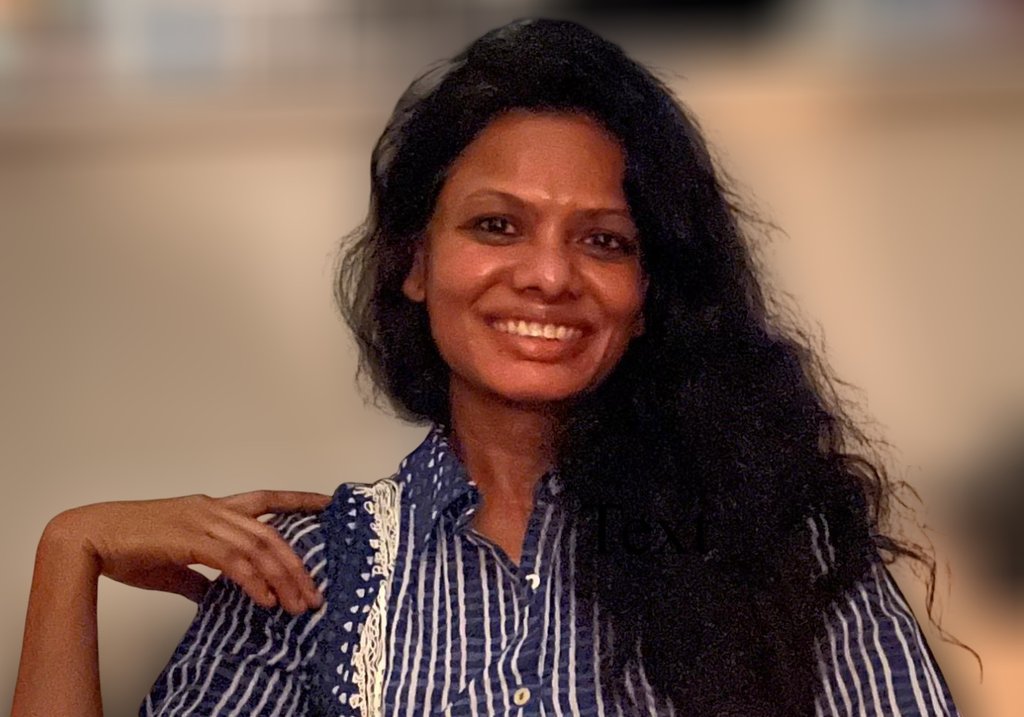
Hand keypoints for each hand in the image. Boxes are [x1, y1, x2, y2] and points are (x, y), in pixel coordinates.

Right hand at [44, 490, 331, 614]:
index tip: (328, 503)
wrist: (87, 538)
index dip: (299, 500)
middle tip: (314, 594)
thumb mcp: (173, 563)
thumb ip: (199, 577)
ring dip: (282, 578)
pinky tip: (265, 600)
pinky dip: (253, 581)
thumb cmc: (125, 547)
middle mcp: (214, 510)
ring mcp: (203, 522)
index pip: (267, 500)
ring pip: (258, 547)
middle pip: (271, 533)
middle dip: (297, 565)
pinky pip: (232, 561)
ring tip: (296, 605)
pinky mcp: (190, 539)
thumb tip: (215, 596)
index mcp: (212, 510)